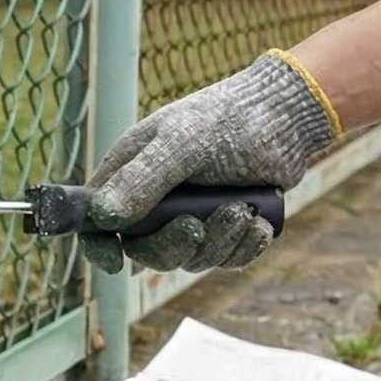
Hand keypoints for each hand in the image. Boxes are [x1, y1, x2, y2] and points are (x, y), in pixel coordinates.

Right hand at [80, 53, 338, 273]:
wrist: (285, 118)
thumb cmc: (226, 120)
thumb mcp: (181, 144)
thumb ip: (142, 179)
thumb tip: (103, 217)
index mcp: (129, 174)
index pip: (95, 221)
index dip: (99, 246)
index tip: (114, 262)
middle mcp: (155, 200)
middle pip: (145, 252)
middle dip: (173, 246)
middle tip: (199, 226)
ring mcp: (190, 216)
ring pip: (190, 259)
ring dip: (218, 243)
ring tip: (243, 211)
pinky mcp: (224, 228)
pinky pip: (224, 260)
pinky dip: (243, 247)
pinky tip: (258, 222)